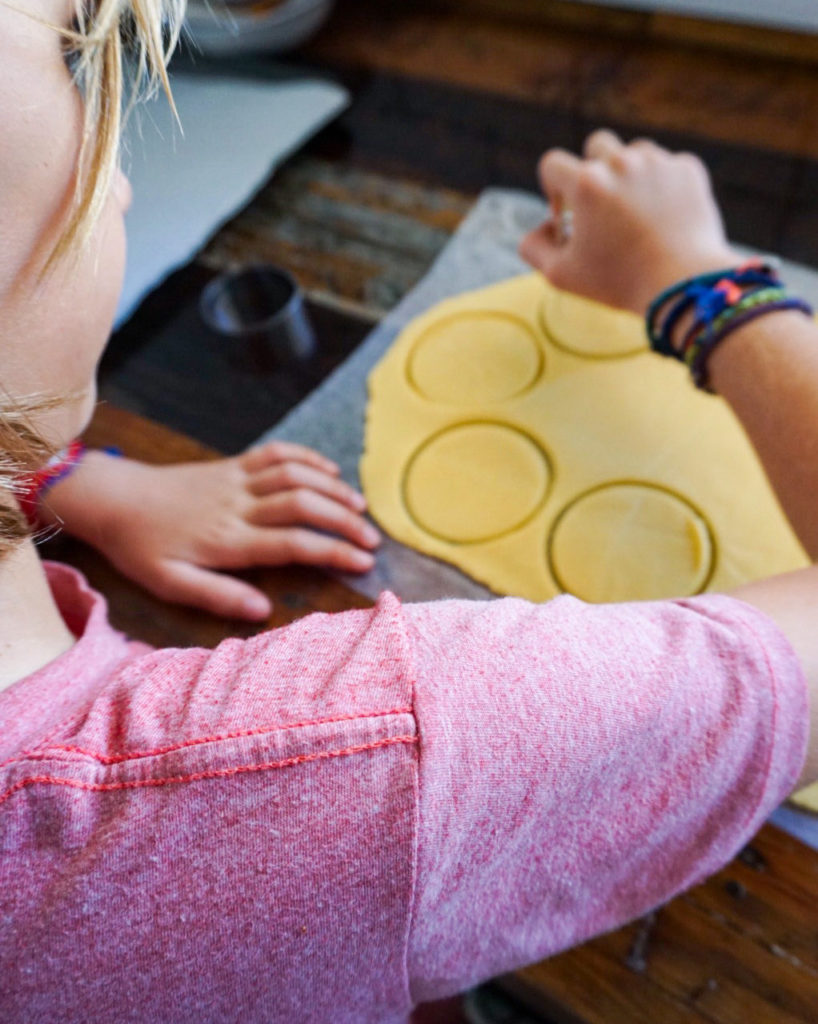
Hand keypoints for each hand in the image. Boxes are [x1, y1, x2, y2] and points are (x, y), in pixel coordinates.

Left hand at [41, 443, 379, 619]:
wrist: (113, 499)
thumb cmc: (141, 546)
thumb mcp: (170, 583)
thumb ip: (218, 596)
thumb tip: (263, 610)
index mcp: (229, 540)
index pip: (294, 543)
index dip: (333, 551)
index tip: (363, 562)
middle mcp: (239, 505)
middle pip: (304, 505)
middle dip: (344, 520)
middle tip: (372, 539)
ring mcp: (237, 479)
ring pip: (295, 475)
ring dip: (332, 488)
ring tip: (360, 507)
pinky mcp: (232, 464)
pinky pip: (276, 453)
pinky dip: (307, 457)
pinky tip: (329, 471)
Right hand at [520, 129, 739, 313]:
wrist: (685, 285)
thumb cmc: (619, 282)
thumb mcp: (561, 275)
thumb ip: (534, 248)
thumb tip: (543, 228)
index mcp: (586, 183)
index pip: (552, 163)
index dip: (553, 187)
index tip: (566, 212)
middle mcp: (621, 162)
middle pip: (596, 145)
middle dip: (593, 171)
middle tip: (602, 206)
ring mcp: (658, 162)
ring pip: (634, 153)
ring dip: (629, 175)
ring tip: (635, 212)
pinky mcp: (688, 169)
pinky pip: (667, 166)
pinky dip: (662, 186)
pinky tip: (663, 217)